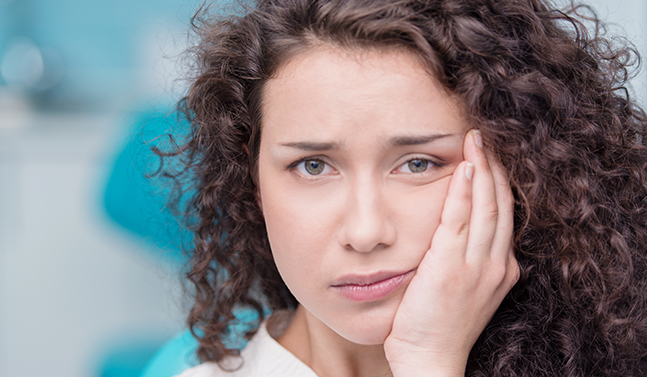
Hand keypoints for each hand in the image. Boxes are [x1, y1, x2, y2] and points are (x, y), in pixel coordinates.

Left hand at [384, 129, 519, 376]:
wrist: (430, 357)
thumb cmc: (440, 323)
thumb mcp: (463, 287)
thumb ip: (464, 257)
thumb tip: (453, 228)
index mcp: (501, 268)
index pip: (504, 214)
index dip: (499, 181)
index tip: (490, 155)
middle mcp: (496, 263)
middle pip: (500, 203)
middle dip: (494, 166)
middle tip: (484, 136)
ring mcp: (477, 265)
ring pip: (485, 205)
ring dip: (482, 168)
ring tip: (475, 139)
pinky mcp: (451, 266)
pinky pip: (459, 219)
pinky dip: (463, 191)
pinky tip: (463, 167)